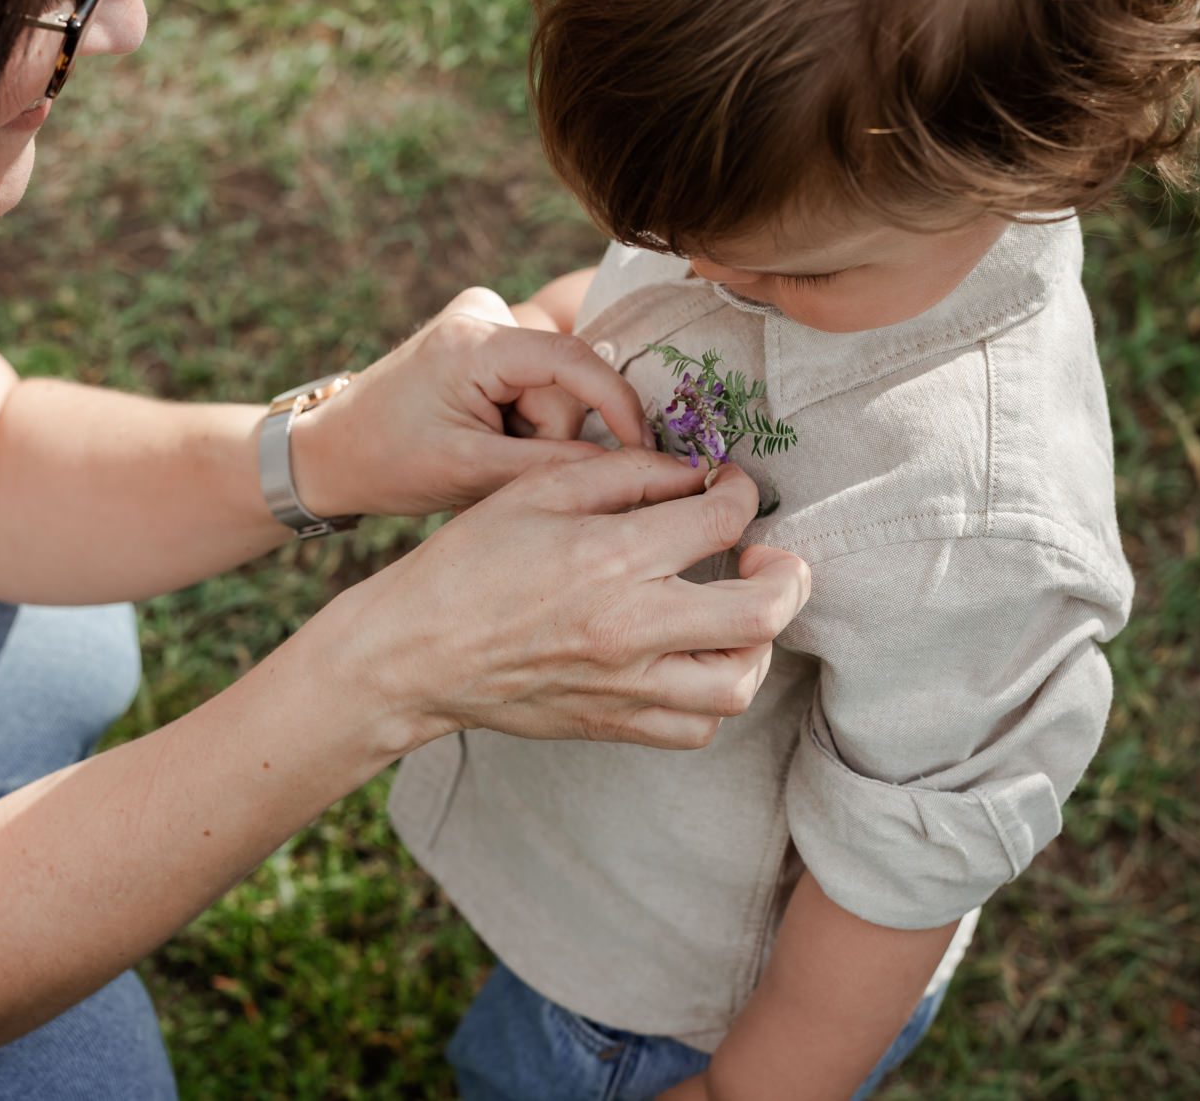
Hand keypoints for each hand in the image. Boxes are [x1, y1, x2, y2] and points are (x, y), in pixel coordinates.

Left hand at [289, 286, 649, 516]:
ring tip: (480, 455)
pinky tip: (481, 435)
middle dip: (545, 437)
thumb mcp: (472, 475)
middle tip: (495, 468)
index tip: (644, 449)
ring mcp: (482, 317)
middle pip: (561, 385)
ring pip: (551, 388)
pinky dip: (520, 418)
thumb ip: (554, 468)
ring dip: (530, 433)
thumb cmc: (388, 462)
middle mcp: (481, 313)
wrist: (331, 450)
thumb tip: (633, 465)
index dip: (617, 405)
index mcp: (471, 342)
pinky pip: (534, 380)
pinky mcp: (482, 332)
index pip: (572, 361)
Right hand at [321, 449, 812, 750]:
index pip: (722, 519)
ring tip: (735, 611)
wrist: (413, 654)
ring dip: (755, 641)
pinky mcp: (615, 725)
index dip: (741, 493)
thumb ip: (623, 472)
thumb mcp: (535, 490)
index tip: (730, 488)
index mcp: (609, 557)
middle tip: (766, 555)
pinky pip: (700, 728)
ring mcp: (626, 686)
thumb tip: (693, 472)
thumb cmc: (467, 564)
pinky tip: (697, 657)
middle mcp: (630, 627)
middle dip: (786, 573)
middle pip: (763, 611)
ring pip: (740, 681)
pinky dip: (715, 694)